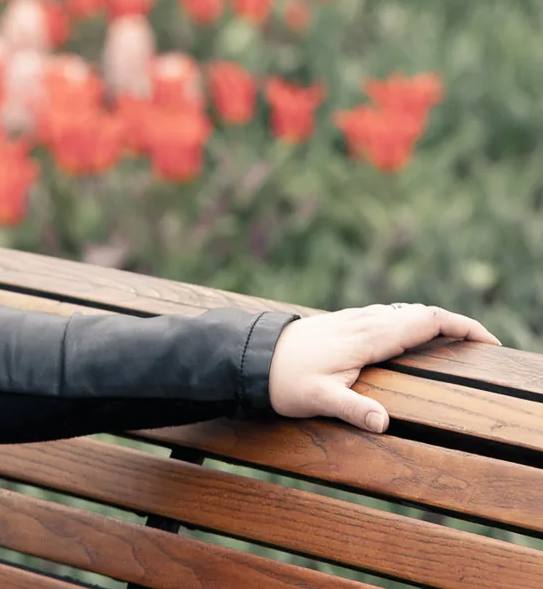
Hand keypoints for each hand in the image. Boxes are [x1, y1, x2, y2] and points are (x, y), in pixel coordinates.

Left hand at [267, 303, 500, 432]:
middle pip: (421, 313)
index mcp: (369, 336)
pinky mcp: (343, 324)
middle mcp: (365, 321)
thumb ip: (352, 409)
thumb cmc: (283, 380)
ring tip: (456, 345)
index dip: (462, 327)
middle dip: (456, 325)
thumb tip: (383, 424)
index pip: (426, 320)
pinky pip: (387, 316)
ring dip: (433, 323)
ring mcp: (353, 319)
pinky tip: (411, 340)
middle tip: (481, 347)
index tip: (488, 342)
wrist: (250, 356)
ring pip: (404, 313)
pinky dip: (410, 324)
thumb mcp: (317, 400)